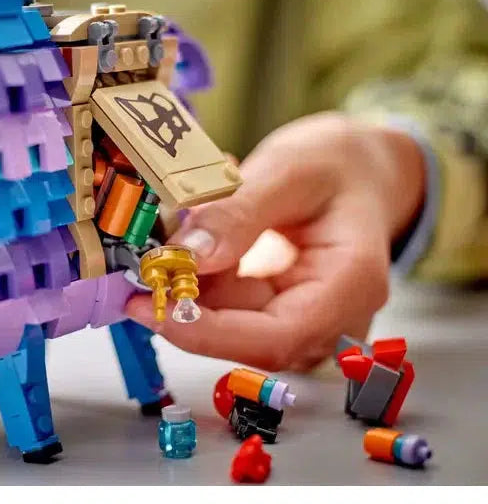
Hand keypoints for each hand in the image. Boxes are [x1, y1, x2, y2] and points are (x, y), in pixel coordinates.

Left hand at [127, 112, 425, 371]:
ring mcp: (307, 316)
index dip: (208, 333)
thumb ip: (240, 212)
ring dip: (190, 287)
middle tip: (142, 267)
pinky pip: (230, 307)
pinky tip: (197, 234)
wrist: (361, 170)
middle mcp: (333, 315)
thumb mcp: (289, 170)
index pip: (277, 337)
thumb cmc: (339, 164)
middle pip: (249, 339)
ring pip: (232, 324)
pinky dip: (202, 276)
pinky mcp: (280, 309)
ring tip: (173, 231)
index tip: (152, 306)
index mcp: (351, 284)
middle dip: (188, 307)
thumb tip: (188, 256)